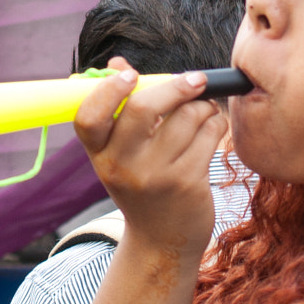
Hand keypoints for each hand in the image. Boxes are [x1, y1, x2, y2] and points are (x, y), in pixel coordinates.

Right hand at [73, 60, 222, 255]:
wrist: (162, 240)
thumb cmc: (142, 183)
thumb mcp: (121, 152)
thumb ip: (119, 106)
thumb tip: (118, 63)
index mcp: (99, 154)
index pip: (88, 116)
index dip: (108, 89)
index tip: (130, 75)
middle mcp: (122, 165)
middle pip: (144, 108)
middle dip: (176, 86)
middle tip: (196, 80)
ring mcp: (155, 176)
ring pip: (187, 116)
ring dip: (204, 105)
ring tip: (203, 112)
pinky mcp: (187, 182)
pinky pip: (209, 133)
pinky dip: (216, 123)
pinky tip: (212, 130)